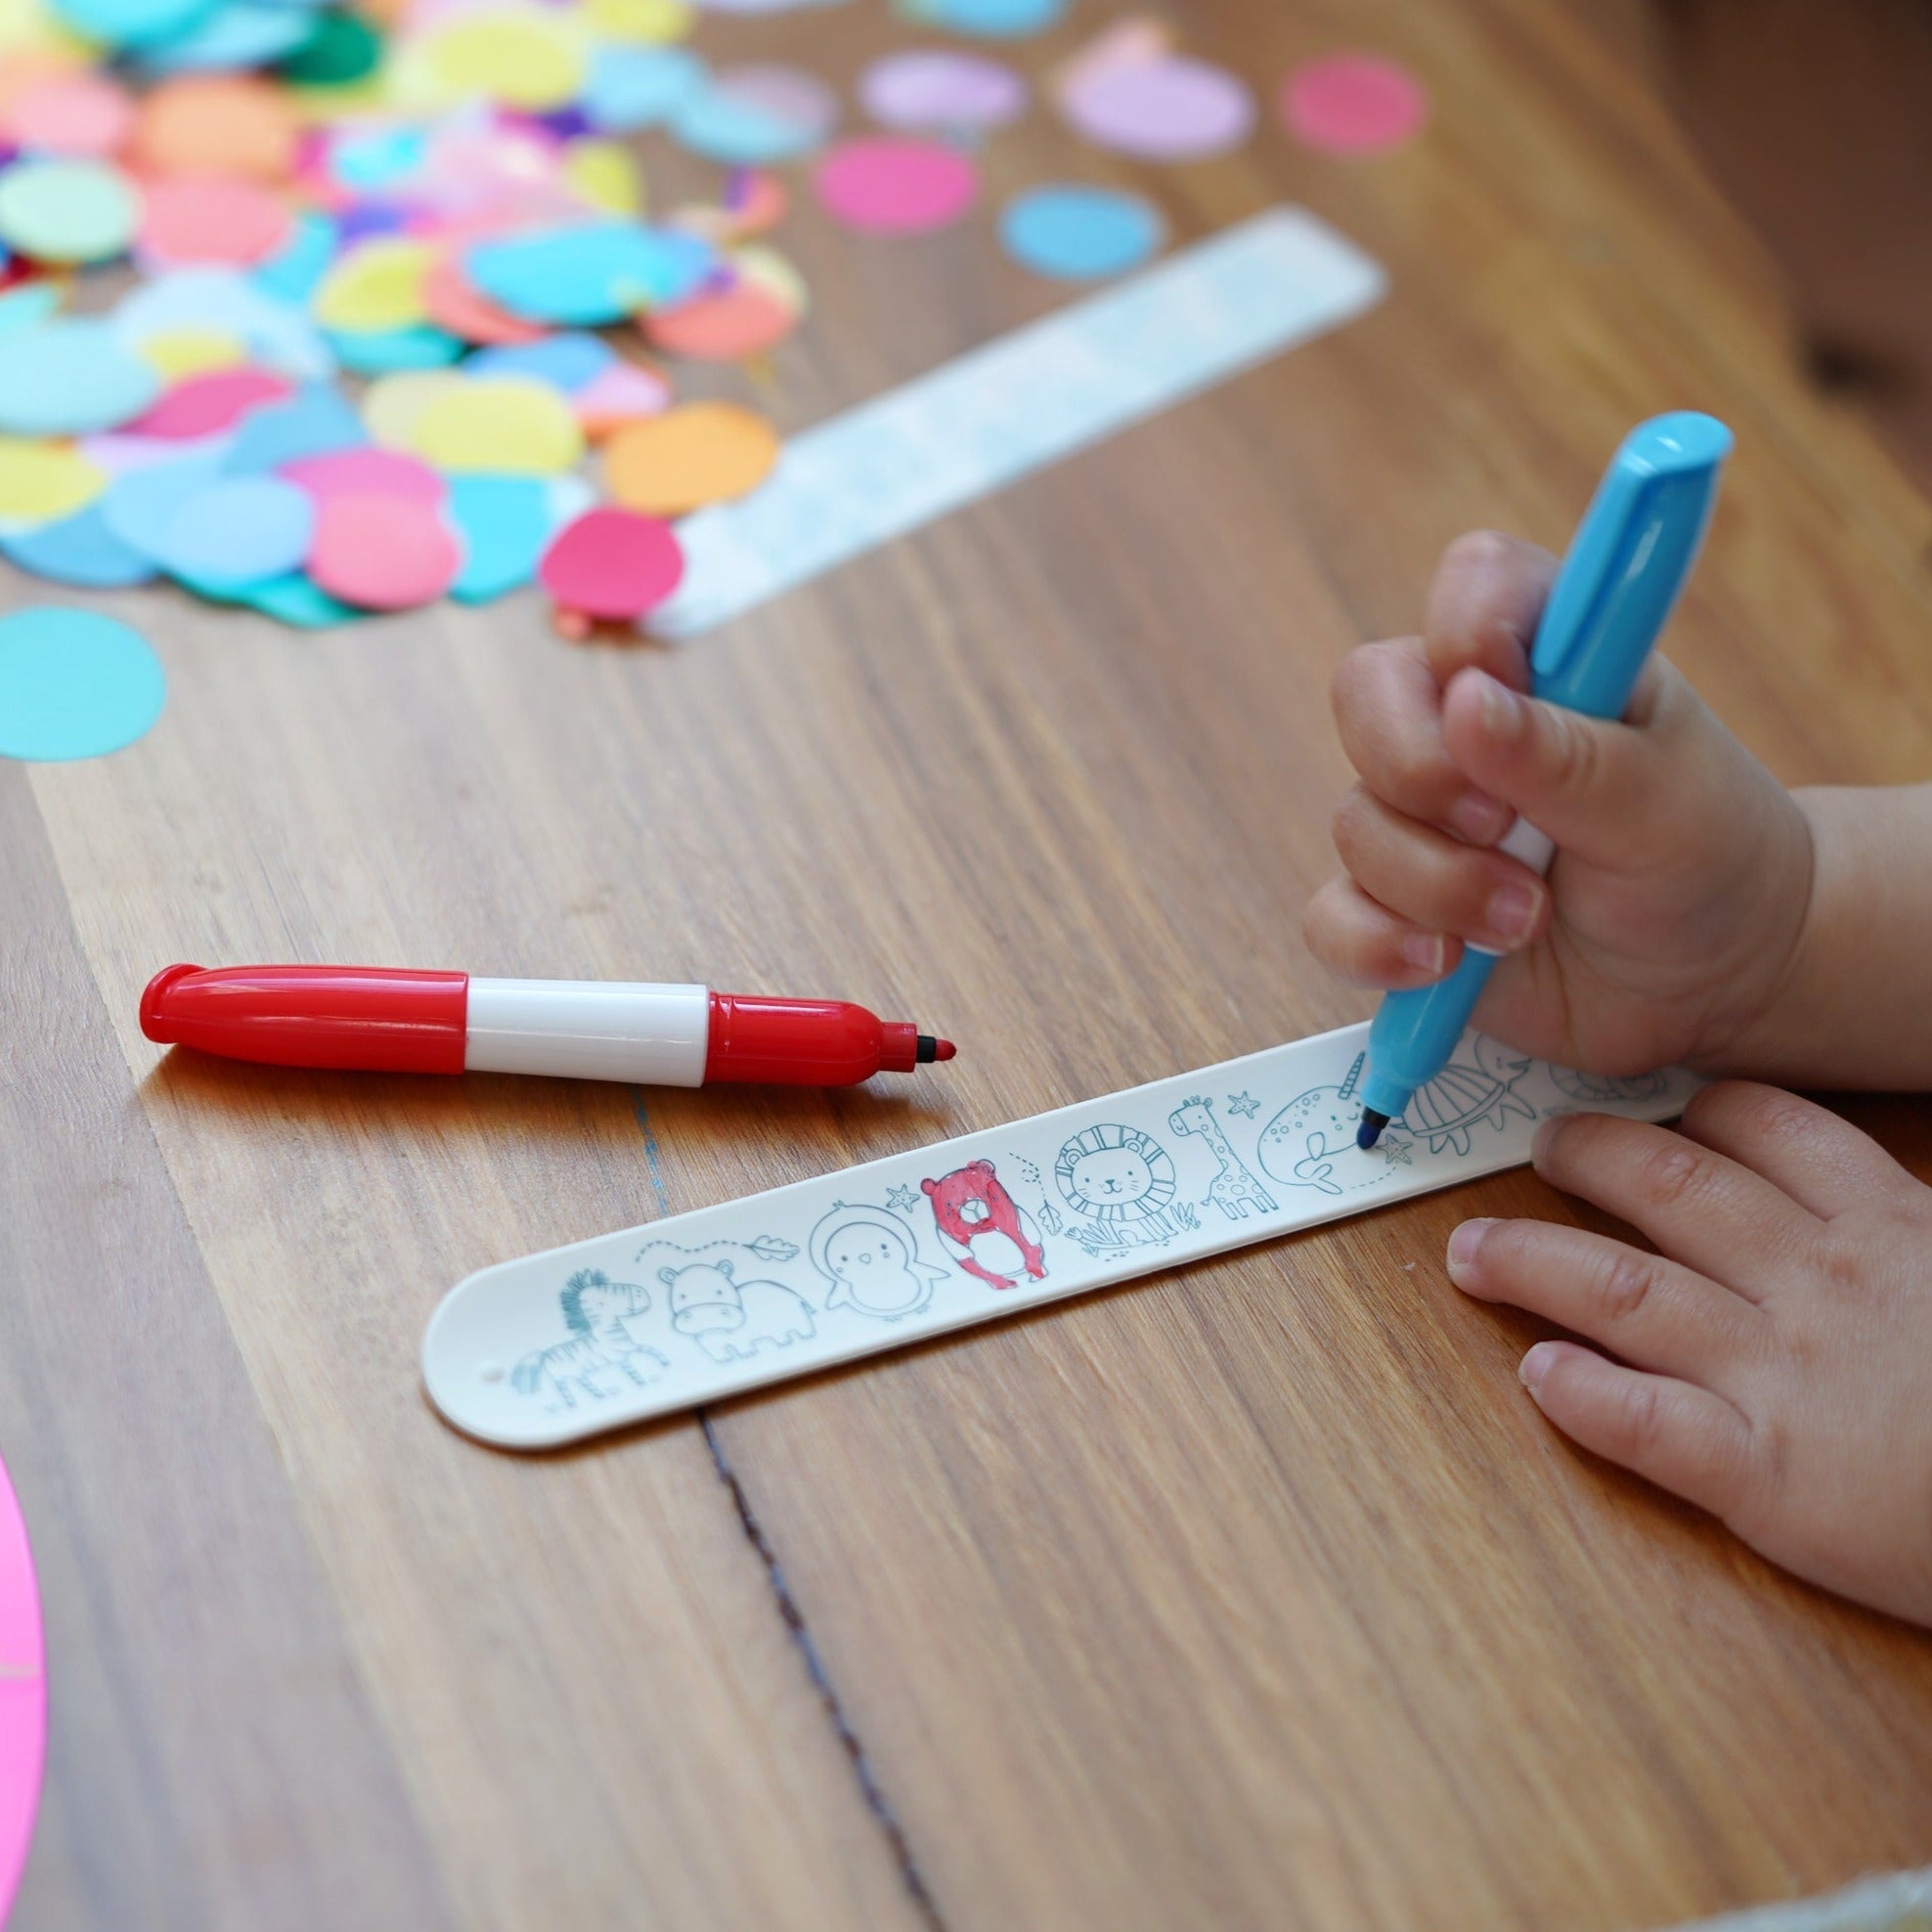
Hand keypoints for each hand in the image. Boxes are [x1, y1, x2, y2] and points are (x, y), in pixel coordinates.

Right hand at [1303, 531, 1815, 1074]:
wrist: (1714, 976)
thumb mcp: (1661, 802)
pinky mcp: (1397, 905)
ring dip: (1439, 884)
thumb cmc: (1705, 856)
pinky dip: (1382, 947)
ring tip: (1529, 918)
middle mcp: (1465, 722)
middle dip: (1421, 772)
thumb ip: (1566, 755)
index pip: (1473, 583)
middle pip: (1366, 694)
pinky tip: (1452, 965)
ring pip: (1356, 824)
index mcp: (1548, 655)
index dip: (1468, 625)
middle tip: (1502, 825)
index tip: (1499, 685)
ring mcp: (1422, 816)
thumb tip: (1466, 703)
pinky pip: (1334, 919)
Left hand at [1447, 1083, 1931, 1623]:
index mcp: (1889, 1225)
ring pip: (1623, 1291)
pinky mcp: (1771, 1480)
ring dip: (1532, 1262)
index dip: (1696, 1108)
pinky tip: (1538, 1377)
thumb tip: (1872, 1197)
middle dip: (1585, 1157)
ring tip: (1471, 1254)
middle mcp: (1819, 1282)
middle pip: (1668, 1186)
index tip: (1653, 1103)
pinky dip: (1583, 1396)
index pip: (1768, 1129)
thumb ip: (1914, 1229)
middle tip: (1538, 1147)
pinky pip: (1650, 1424)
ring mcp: (1786, 1377)